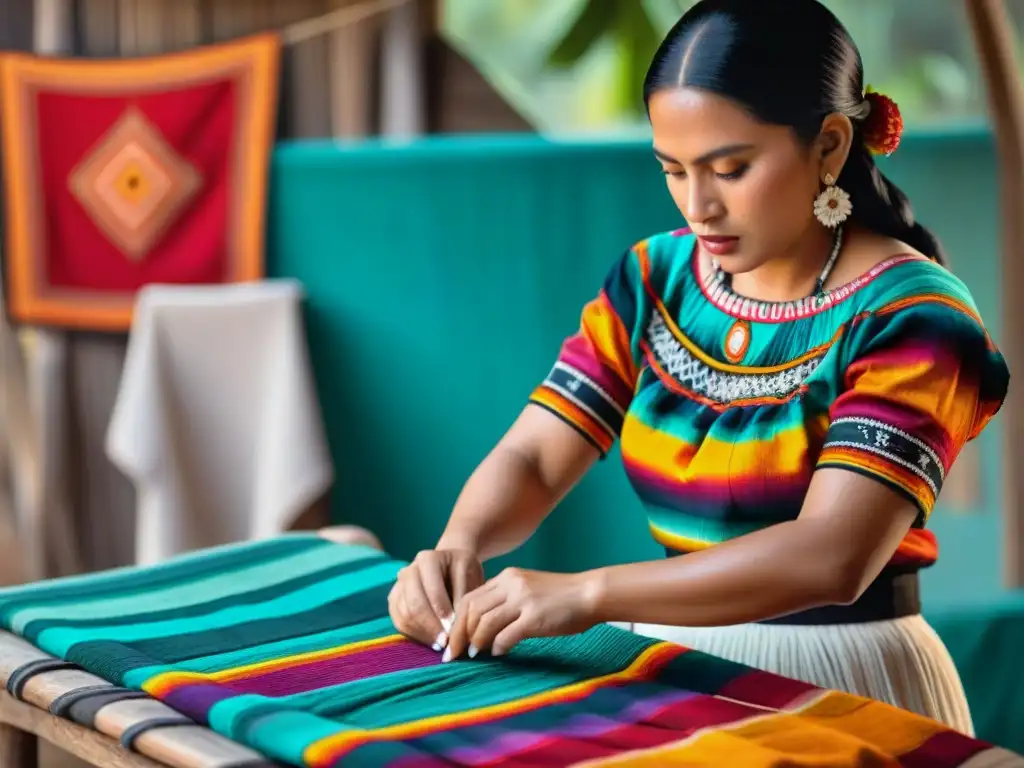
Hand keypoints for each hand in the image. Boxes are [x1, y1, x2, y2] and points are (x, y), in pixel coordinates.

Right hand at [388, 548, 483, 649]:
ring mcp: (398, 586)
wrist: (450, 566)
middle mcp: (408, 570)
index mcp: (428, 559)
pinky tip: (431, 641)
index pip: (432, 590)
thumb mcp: (470, 577)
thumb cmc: (463, 571)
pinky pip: (399, 622)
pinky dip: (415, 635)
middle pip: (414, 604)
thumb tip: (455, 627)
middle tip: (446, 643)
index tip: (454, 630)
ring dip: (423, 633)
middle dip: (431, 627)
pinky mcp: (394, 601)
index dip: (442, 612)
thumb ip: (463, 598)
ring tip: (440, 644)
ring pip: (405, 615)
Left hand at [443, 567, 600, 661]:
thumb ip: (505, 602)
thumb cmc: (560, 598)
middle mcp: (510, 584)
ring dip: (475, 641)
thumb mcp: (527, 591)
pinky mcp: (535, 616)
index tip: (452, 640)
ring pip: (484, 622)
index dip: (456, 621)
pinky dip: (498, 647)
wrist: (590, 594)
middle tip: (453, 654)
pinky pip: (506, 635)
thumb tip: (483, 629)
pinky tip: (499, 653)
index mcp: (506, 577)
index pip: (469, 598)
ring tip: (473, 655)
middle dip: (459, 634)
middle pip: (471, 609)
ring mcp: (523, 599)